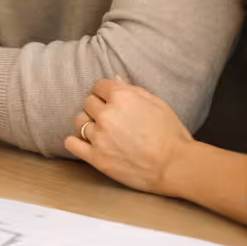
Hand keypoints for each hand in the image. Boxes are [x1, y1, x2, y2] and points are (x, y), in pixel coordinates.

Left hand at [63, 77, 191, 194]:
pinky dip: (76, 141)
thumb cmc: (171, 135)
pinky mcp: (96, 157)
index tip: (112, 100)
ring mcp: (99, 136)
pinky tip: (86, 143)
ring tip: (102, 131)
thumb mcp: (158, 104)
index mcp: (122, 97)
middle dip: (98, 108)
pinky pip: (71, 143)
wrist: (175, 166)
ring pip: (79, 121)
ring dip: (89, 124)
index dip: (106, 93)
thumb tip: (115, 79)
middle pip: (88, 102)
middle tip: (111, 118)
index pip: (99, 86)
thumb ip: (133, 90)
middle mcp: (107, 114)